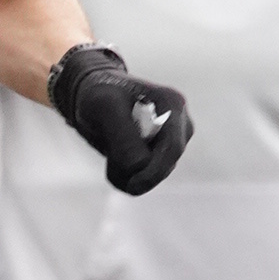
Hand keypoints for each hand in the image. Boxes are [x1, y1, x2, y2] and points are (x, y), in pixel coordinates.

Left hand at [47, 43, 191, 195]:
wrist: (97, 95)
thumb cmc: (100, 94)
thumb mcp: (104, 107)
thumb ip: (123, 137)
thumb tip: (141, 166)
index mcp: (172, 104)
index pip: (171, 149)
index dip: (153, 172)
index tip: (130, 185)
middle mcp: (180, 122)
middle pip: (165, 165)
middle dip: (137, 173)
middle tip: (110, 163)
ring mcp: (175, 138)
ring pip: (156, 174)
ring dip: (130, 173)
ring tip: (110, 151)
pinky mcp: (164, 152)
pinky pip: (149, 176)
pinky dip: (129, 175)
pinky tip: (115, 159)